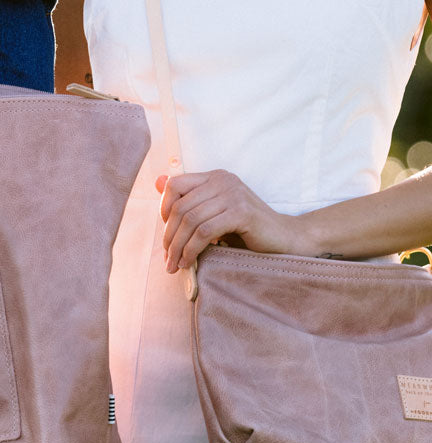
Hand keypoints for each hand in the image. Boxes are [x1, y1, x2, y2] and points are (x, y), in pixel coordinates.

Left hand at [154, 169, 314, 272]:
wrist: (286, 239)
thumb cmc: (247, 230)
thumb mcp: (215, 214)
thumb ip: (191, 202)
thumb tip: (156, 183)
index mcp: (215, 177)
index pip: (175, 184)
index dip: (164, 208)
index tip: (166, 233)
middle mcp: (223, 180)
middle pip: (181, 206)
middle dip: (169, 237)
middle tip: (167, 259)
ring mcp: (233, 194)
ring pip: (191, 220)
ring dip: (178, 247)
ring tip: (175, 265)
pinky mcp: (241, 212)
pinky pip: (205, 231)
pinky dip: (193, 249)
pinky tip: (190, 262)